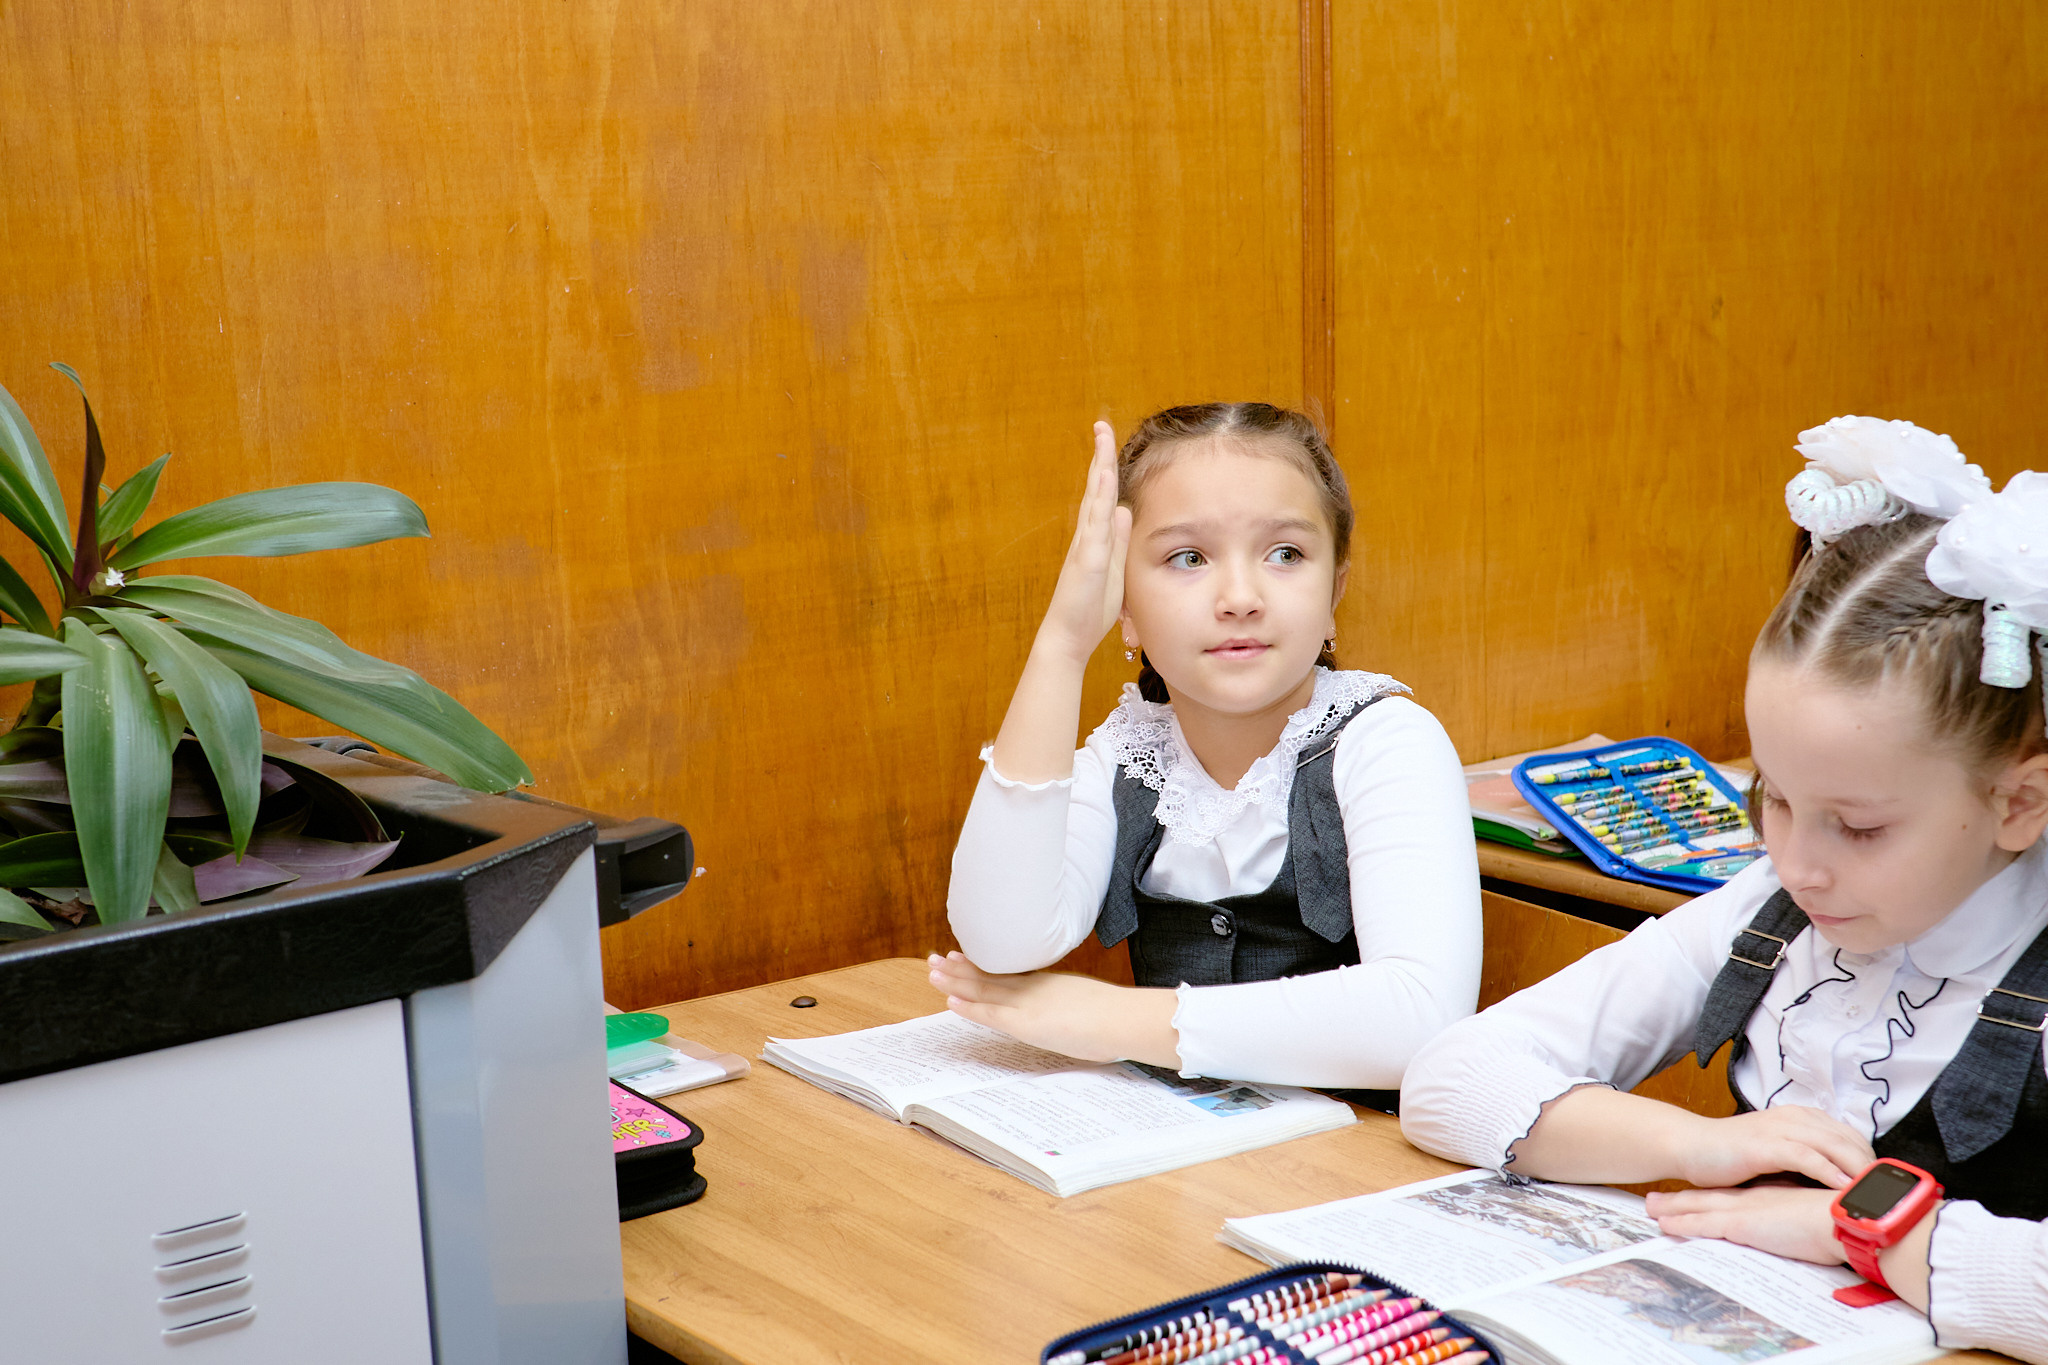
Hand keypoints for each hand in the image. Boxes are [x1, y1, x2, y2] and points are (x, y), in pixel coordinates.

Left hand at [926, 952, 1179, 1066]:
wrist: (1125, 1018)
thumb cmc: (1118, 1017)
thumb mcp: (1090, 1005)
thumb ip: (1074, 1007)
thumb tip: (1076, 1015)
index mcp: (1049, 983)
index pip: (1008, 973)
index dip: (982, 965)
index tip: (961, 956)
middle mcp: (1034, 988)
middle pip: (990, 975)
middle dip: (960, 968)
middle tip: (936, 958)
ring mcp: (1029, 1004)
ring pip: (985, 989)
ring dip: (956, 981)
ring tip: (932, 971)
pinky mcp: (1028, 1022)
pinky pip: (992, 1014)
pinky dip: (970, 1007)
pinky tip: (951, 1000)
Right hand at [1034, 422, 1131, 664]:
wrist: (1068, 637)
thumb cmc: (1089, 609)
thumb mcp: (1113, 568)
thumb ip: (1116, 539)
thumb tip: (1123, 509)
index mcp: (1094, 538)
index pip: (1102, 495)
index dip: (1106, 467)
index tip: (1107, 440)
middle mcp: (1086, 535)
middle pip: (1094, 488)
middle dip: (1099, 455)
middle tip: (1101, 425)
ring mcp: (1084, 545)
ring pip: (1092, 498)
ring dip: (1097, 466)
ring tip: (1101, 436)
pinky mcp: (1086, 559)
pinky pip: (1094, 524)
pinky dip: (1098, 498)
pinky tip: (1103, 476)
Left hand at [1645, 1185, 1844, 1265]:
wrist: (1851, 1217)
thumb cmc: (1845, 1219)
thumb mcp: (1823, 1217)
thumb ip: (1810, 1219)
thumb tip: (1816, 1227)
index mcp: (1774, 1197)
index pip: (1736, 1194)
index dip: (1713, 1193)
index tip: (1696, 1193)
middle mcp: (1756, 1198)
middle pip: (1711, 1195)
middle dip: (1683, 1197)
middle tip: (1655, 1198)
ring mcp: (1747, 1208)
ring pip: (1700, 1205)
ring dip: (1673, 1207)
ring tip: (1649, 1208)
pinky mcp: (1743, 1221)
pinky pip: (1704, 1223)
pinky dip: (1682, 1223)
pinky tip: (1663, 1225)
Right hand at [1674, 1106, 1874, 1190]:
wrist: (1690, 1146)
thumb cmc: (1730, 1155)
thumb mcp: (1775, 1153)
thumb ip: (1804, 1159)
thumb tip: (1836, 1184)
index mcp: (1800, 1117)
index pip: (1849, 1135)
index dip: (1869, 1159)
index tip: (1884, 1185)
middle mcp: (1795, 1118)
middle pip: (1849, 1139)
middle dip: (1872, 1167)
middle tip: (1889, 1194)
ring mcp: (1780, 1129)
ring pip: (1834, 1145)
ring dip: (1859, 1170)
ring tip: (1876, 1194)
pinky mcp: (1766, 1145)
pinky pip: (1808, 1157)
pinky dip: (1830, 1172)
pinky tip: (1843, 1189)